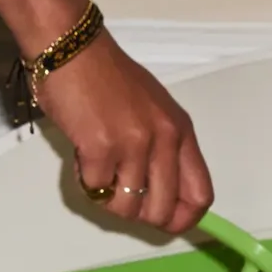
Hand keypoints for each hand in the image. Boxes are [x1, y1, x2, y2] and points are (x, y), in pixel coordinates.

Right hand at [36, 35, 213, 233]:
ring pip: (127, 207)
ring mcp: (133, 145)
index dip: (184, 219)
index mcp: (181, 133)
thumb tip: (162, 195)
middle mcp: (164, 140)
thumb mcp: (154, 110)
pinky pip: (95, 189)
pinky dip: (85, 182)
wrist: (71, 47)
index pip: (200, 195)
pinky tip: (82, 157)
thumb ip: (164, 150)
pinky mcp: (100, 148)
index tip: (166, 224)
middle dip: (139, 216)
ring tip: (98, 170)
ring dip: (108, 198)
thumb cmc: (107, 77)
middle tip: (120, 197)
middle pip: (163, 211)